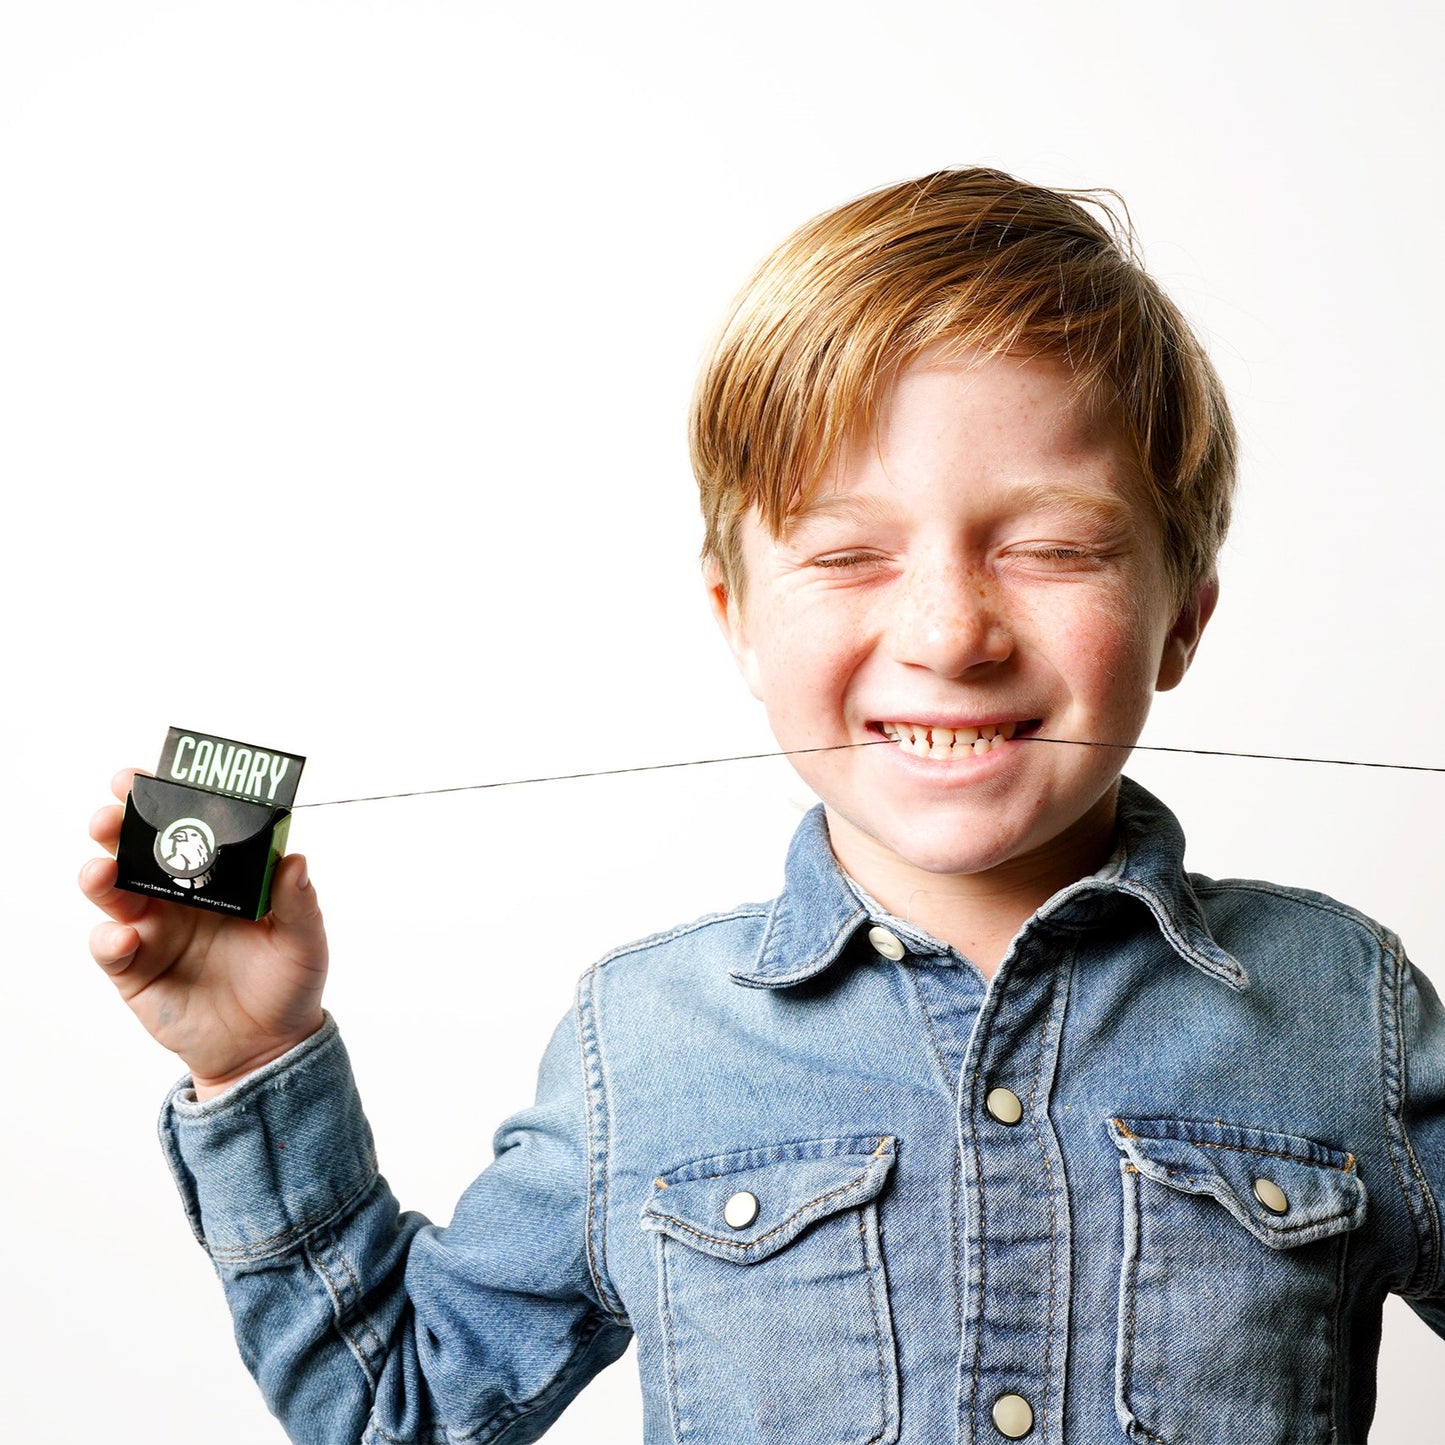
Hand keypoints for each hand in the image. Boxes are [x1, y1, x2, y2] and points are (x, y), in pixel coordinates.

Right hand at [81, 769, 328, 1097]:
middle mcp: (179, 893)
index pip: (189, 824)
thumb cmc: (288, 984)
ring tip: (103, 868)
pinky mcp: (134, 969)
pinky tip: (123, 937)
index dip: (165, 798)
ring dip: (102, 872)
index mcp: (220, 874)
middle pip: (138, 846)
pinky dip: (110, 938)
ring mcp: (153, 928)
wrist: (267, 1047)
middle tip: (112, 811)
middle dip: (119, 823)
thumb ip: (298, 903)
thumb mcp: (304, 942)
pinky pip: (111, 946)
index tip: (148, 776)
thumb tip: (295, 861)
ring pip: (113, 888)